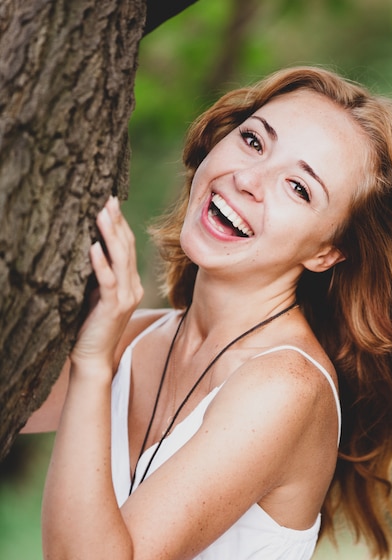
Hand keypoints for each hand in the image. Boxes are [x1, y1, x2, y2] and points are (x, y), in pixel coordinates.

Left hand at [71, 197, 143, 370]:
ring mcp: (126, 297)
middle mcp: (133, 287)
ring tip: (102, 214)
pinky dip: (101, 263)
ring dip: (111, 235)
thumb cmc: (90, 326)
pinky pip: (109, 281)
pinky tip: (93, 247)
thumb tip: (87, 245)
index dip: (120, 224)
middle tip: (107, 199)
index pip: (127, 247)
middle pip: (126, 247)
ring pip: (121, 259)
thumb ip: (98, 274)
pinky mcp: (114, 307)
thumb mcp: (96, 294)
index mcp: (131, 283)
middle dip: (117, 222)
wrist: (92, 358)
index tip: (110, 203)